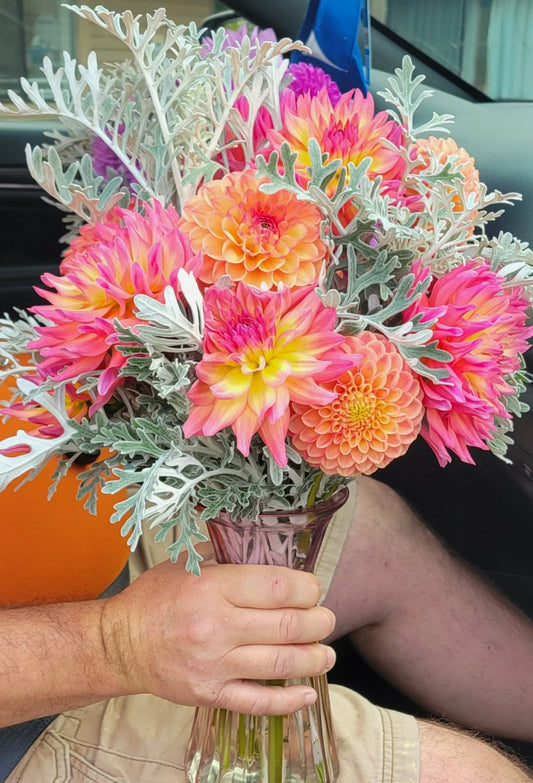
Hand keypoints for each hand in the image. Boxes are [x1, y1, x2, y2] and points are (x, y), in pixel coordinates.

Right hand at [100, 546, 336, 714]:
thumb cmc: (156, 598)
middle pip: (287, 626)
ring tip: (327, 653)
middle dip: (319, 622)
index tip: (314, 589)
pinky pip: (257, 701)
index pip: (276, 588)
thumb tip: (270, 553)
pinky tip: (308, 692)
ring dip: (314, 658)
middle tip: (327, 619)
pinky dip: (288, 701)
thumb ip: (228, 557)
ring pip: (280, 664)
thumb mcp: (187, 564)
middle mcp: (216, 626)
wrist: (120, 643)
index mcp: (212, 588)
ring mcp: (214, 664)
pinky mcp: (209, 694)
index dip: (306, 588)